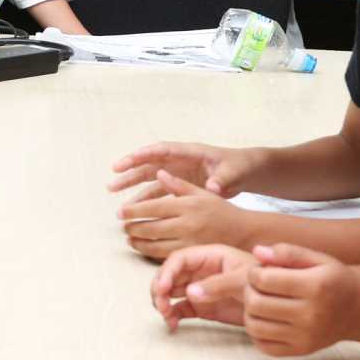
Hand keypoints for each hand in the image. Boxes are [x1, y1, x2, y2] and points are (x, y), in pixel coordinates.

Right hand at [110, 141, 264, 200]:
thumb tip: (211, 188)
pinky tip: (134, 208)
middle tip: (113, 176)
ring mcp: (178, 173)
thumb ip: (222, 180)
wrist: (246, 172)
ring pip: (150, 177)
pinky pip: (158, 191)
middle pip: (150, 163)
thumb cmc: (240, 167)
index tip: (129, 160)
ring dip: (132, 184)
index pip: (163, 150)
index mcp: (191, 153)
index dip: (145, 154)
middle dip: (131, 169)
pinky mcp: (180, 185)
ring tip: (113, 192)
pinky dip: (145, 198)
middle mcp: (180, 161)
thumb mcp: (234, 173)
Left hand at [117, 169, 250, 259]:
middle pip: (151, 227)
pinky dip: (149, 252)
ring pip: (155, 244)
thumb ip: (179, 184)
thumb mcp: (202, 192)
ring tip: (129, 237)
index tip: (120, 211)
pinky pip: (165, 256)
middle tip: (122, 225)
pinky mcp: (191, 255)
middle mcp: (188, 224)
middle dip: (133, 227)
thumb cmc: (221, 210)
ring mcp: (189, 242)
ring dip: (138, 242)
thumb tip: (159, 172)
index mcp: (188, 205)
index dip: (134, 210)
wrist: (243, 232)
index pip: (154, 208)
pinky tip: (142, 248)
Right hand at [151, 244, 256, 330]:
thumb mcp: (243, 279)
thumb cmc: (265, 284)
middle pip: (170, 275)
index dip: (167, 271)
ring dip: (163, 302)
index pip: (180, 259)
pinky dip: (172, 316)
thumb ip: (217, 284)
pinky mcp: (202, 307)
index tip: (163, 288)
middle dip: (160, 288)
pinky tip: (173, 325)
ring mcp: (200, 289)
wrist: (280, 304)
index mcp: (210, 256)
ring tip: (166, 316)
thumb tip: (189, 293)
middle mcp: (201, 271)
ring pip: (171, 292)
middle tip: (161, 305)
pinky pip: (180, 309)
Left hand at [243, 243, 359, 356]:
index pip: (264, 280)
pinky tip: (266, 320)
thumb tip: (257, 252)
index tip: (259, 270)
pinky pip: (264, 346)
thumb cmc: (334, 279)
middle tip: (257, 286)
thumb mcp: (318, 259)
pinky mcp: (302, 351)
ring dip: (249, 311)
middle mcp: (311, 314)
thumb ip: (288, 252)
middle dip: (249, 290)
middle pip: (256, 303)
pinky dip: (257, 333)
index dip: (254, 272)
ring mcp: (306, 336)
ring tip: (259, 301)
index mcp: (315, 286)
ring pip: (255, 326)